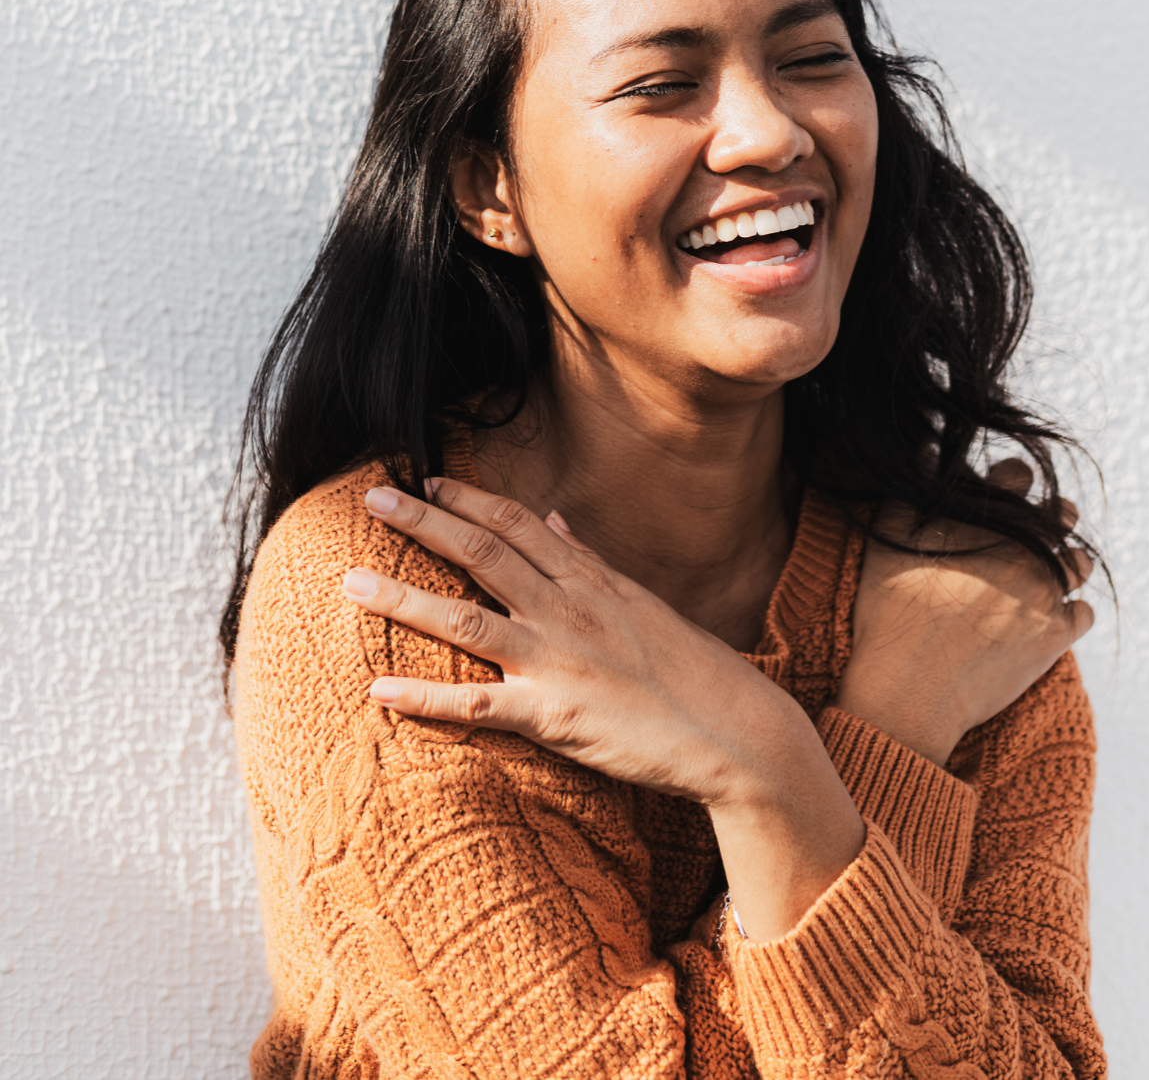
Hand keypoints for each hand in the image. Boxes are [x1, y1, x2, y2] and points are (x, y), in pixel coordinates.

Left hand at [343, 478, 864, 939]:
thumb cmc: (691, 667)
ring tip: (349, 579)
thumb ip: (591, 560)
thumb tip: (558, 519)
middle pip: (483, 554)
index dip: (468, 499)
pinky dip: (425, 698)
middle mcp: (569, 609)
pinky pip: (477, 706)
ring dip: (402, 597)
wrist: (736, 731)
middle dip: (423, 523)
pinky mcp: (554, 717)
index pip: (519, 524)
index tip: (426, 479)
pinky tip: (378, 690)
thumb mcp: (642, 600)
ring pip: (465, 620)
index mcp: (591, 579)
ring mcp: (558, 661)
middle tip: (372, 498)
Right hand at [834, 460, 1094, 767]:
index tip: (1006, 488)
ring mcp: (1045, 593)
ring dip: (1066, 562)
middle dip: (1052, 516)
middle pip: (1062, 515)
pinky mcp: (1056, 636)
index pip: (1019, 474)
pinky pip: (1082, 612)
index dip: (1012, 478)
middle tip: (1034, 529)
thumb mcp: (889, 537)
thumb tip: (931, 449)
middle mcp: (1026, 548)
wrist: (909, 688)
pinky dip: (1068, 611)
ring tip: (1043, 572)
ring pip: (1078, 563)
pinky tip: (1045, 614)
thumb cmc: (891, 610)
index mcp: (989, 518)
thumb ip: (914, 488)